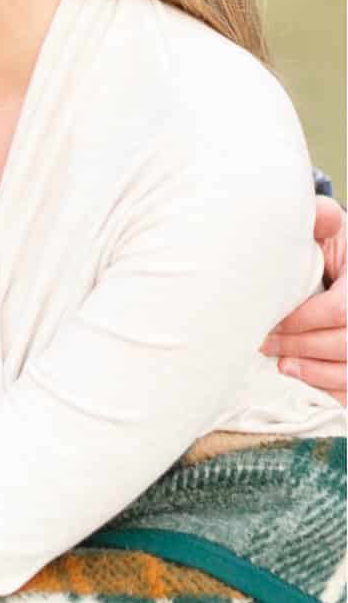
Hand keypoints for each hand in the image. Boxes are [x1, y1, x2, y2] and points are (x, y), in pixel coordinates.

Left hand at [260, 196, 346, 401]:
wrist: (347, 273)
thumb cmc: (335, 254)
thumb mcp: (331, 235)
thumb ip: (321, 223)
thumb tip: (323, 214)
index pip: (339, 309)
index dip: (302, 320)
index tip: (269, 319)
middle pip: (344, 344)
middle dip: (299, 346)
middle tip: (263, 342)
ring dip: (312, 371)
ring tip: (281, 364)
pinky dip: (328, 388)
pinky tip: (303, 378)